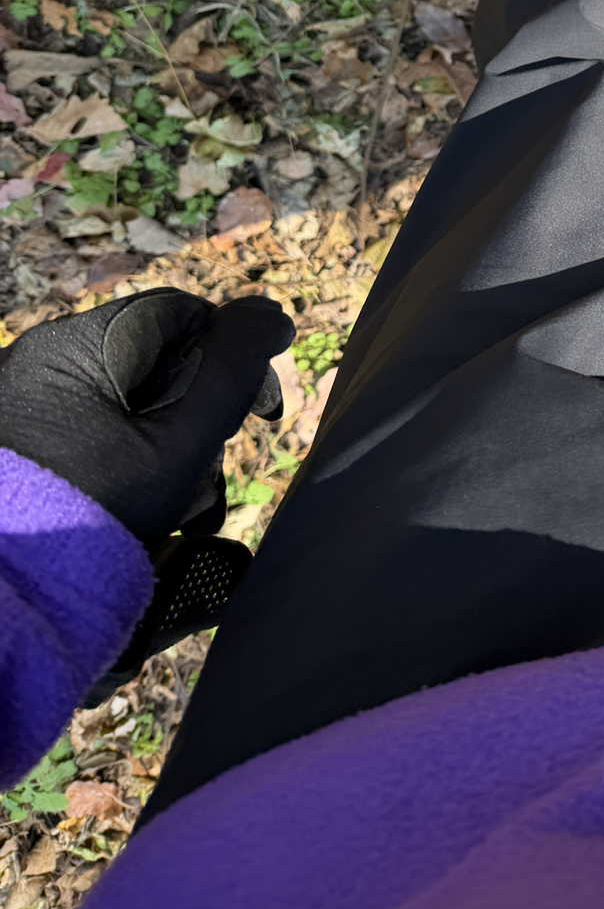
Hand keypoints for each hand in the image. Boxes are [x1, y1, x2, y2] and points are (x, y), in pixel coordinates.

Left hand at [0, 289, 293, 545]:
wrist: (8, 596)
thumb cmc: (98, 510)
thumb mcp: (181, 439)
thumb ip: (232, 370)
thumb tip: (272, 312)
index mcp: (74, 342)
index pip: (183, 315)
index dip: (232, 357)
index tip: (256, 417)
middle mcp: (38, 358)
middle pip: (155, 365)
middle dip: (198, 421)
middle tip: (210, 480)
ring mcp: (20, 402)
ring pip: (125, 405)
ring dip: (165, 452)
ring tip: (182, 516)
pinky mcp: (15, 443)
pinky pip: (88, 432)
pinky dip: (123, 462)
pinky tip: (140, 513)